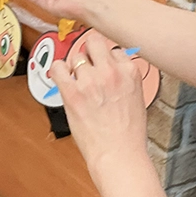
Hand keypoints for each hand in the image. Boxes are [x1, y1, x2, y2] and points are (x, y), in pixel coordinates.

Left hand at [53, 30, 148, 174]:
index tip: (101, 66)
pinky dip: (57, 70)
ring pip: (75, 56)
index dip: (106, 58)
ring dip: (74, 67)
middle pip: (93, 42)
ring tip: (76, 81)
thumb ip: (126, 78)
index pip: (114, 49)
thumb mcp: (137, 98)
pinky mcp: (72, 93)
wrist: (118, 154)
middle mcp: (110, 72)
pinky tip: (62, 79)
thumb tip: (115, 67)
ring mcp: (90, 81)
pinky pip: (58, 67)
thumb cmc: (129, 134)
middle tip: (86, 66)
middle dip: (89, 52)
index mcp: (130, 72)